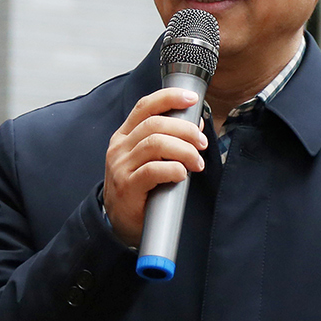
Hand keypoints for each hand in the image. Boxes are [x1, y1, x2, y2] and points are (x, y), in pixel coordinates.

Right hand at [103, 87, 206, 246]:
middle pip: (155, 124)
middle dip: (185, 130)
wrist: (119, 222)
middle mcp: (120, 147)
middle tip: (201, 143)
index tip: (192, 99)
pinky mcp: (126, 186)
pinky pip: (152, 170)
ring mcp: (121, 166)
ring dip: (183, 150)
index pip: (145, 106)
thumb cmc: (138, 188)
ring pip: (155, 144)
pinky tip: (182, 174)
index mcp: (125, 135)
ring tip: (196, 163)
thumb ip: (167, 140)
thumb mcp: (148, 159)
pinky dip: (173, 169)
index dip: (170, 98)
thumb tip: (196, 125)